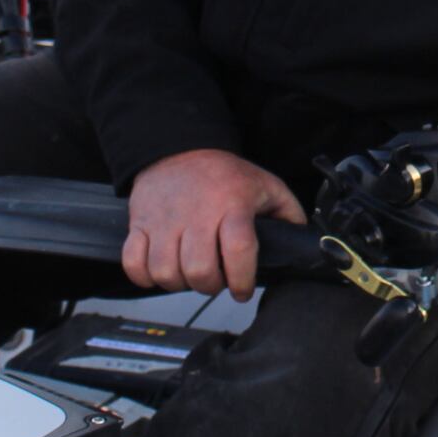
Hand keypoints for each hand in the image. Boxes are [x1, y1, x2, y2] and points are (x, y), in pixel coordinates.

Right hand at [123, 148, 304, 299]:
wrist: (178, 147)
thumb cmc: (224, 174)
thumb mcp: (266, 185)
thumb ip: (289, 214)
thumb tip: (304, 244)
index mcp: (232, 204)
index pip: (239, 250)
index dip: (243, 279)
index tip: (242, 289)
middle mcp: (197, 214)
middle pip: (199, 270)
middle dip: (211, 286)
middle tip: (216, 280)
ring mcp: (165, 220)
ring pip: (166, 272)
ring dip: (179, 283)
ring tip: (189, 274)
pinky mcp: (140, 223)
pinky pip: (133, 263)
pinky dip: (144, 276)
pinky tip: (160, 270)